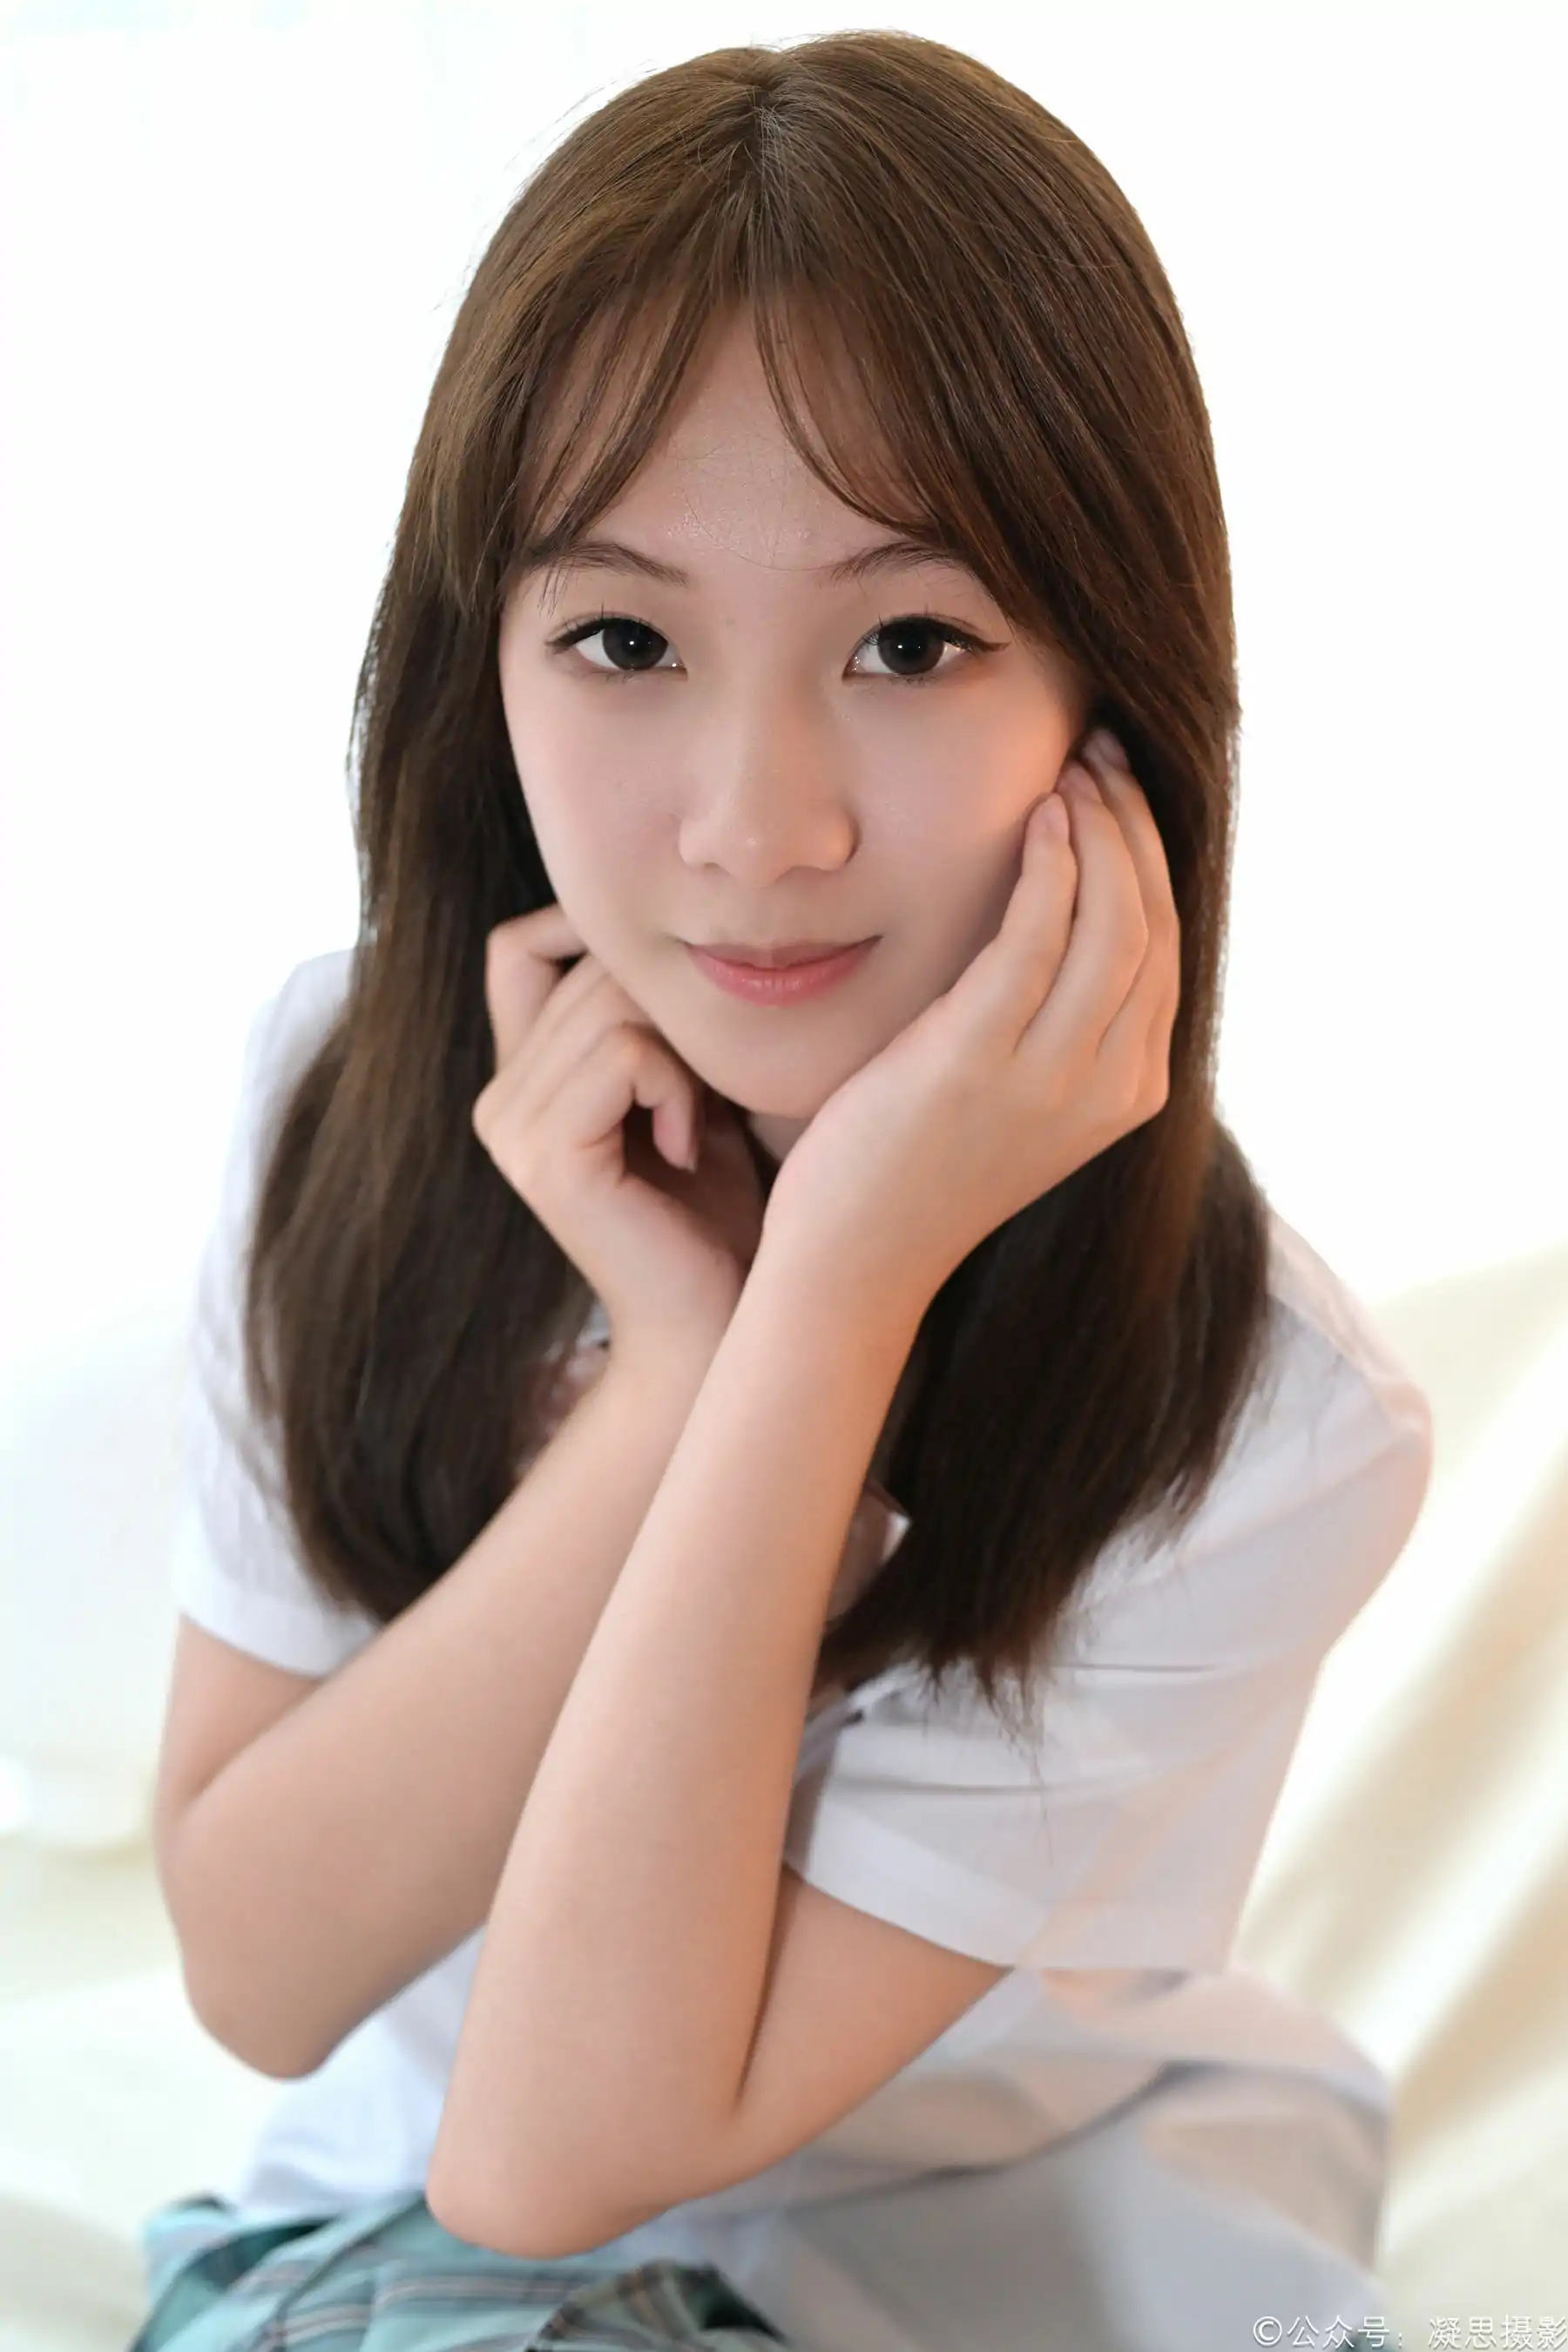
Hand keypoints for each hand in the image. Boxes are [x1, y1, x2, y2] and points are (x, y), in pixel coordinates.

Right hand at [473, 905, 766, 1353]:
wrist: (721, 1323)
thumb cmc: (722, 1214)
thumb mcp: (685, 1090)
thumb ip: (650, 1017)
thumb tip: (671, 917)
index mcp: (518, 1080)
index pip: (518, 945)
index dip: (588, 932)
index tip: (674, 987)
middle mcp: (497, 1100)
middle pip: (586, 966)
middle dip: (671, 1005)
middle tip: (712, 1085)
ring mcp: (510, 1129)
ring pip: (611, 1005)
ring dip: (685, 1052)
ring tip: (699, 1122)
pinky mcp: (545, 1157)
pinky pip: (625, 1055)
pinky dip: (680, 1088)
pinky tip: (688, 1147)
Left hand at [759, 729, 1180, 1314]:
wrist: (856, 1261)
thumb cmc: (915, 1168)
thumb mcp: (1011, 1095)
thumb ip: (1050, 1023)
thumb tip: (1059, 923)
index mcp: (1130, 1093)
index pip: (1164, 946)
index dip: (1149, 856)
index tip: (1117, 790)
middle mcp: (1110, 1085)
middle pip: (1151, 920)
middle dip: (1134, 823)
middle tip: (1100, 752)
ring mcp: (1052, 1077)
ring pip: (1113, 918)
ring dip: (1099, 826)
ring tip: (1070, 768)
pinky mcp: (980, 1060)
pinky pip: (1039, 936)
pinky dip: (1050, 865)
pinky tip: (1038, 816)